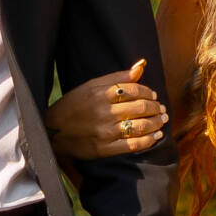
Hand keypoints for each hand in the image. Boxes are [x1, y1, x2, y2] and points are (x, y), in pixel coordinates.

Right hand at [46, 68, 166, 163]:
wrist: (52, 132)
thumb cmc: (73, 106)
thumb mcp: (90, 86)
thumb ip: (117, 77)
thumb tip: (141, 65)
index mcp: (100, 94)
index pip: (134, 90)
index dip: (148, 92)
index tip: (153, 95)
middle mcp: (103, 112)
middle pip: (141, 107)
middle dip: (156, 107)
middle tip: (161, 108)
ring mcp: (105, 132)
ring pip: (140, 126)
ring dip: (157, 122)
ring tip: (162, 120)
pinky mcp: (105, 149)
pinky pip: (134, 145)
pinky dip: (149, 140)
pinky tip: (157, 136)